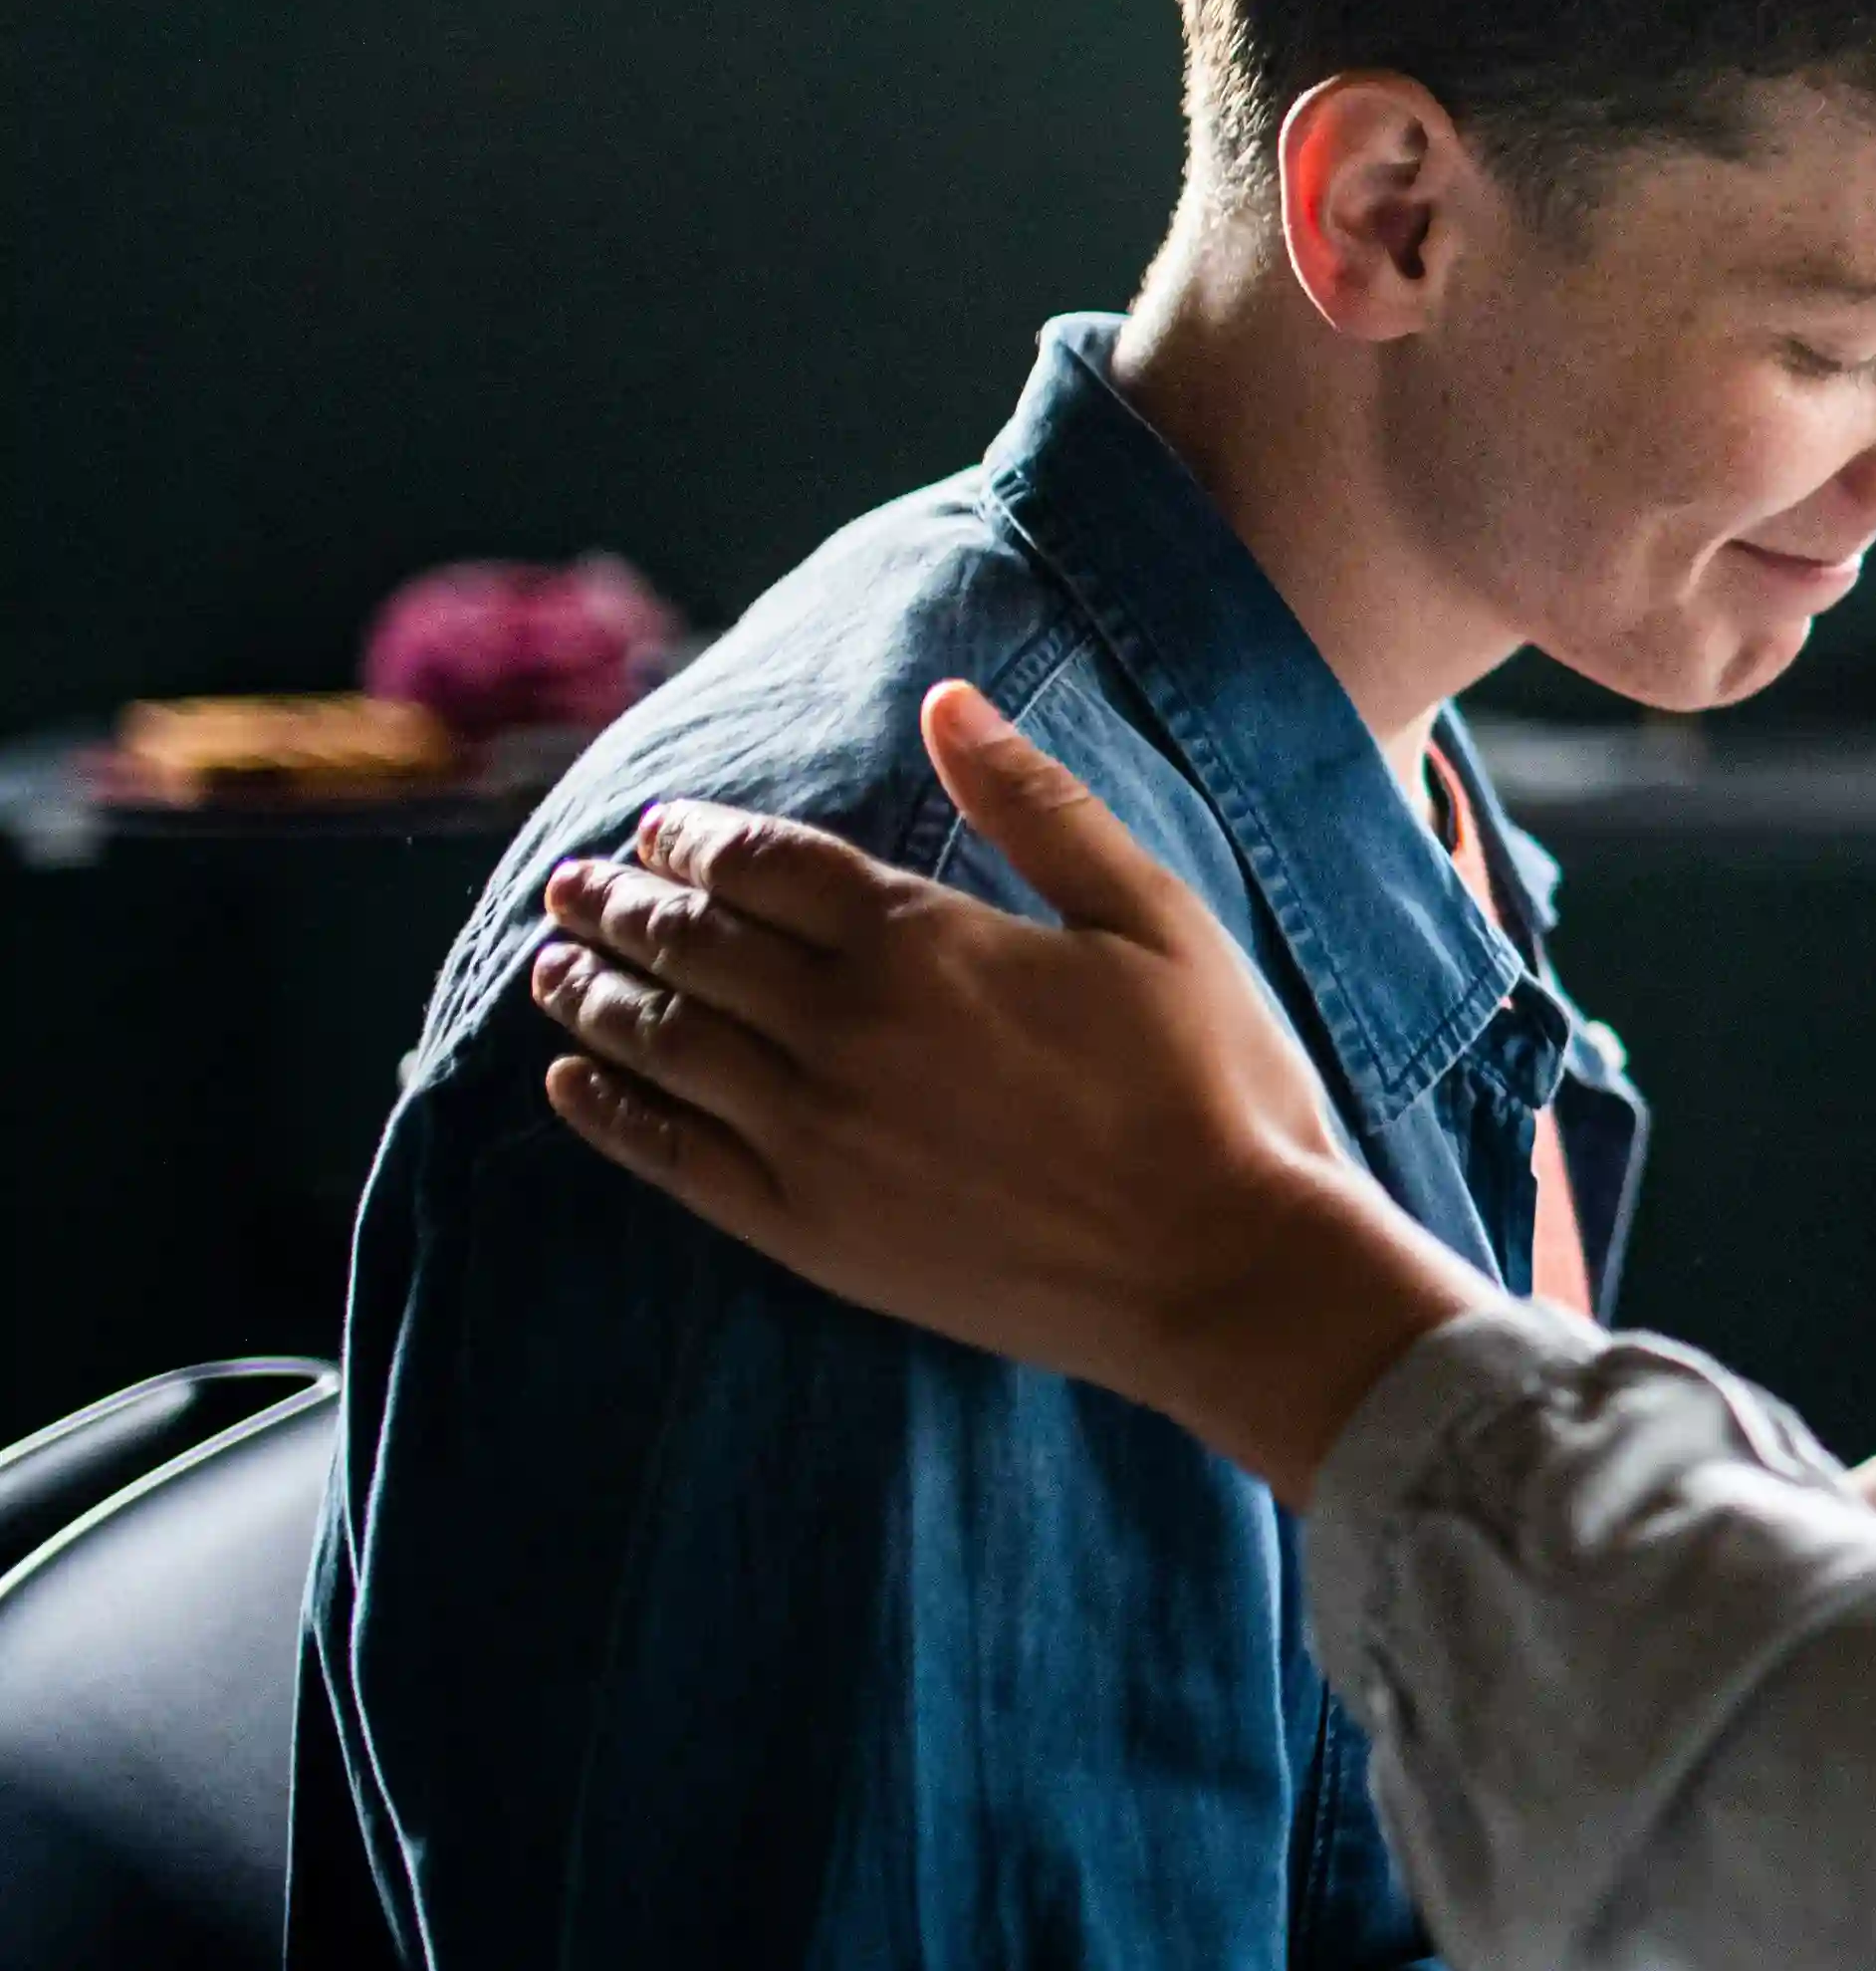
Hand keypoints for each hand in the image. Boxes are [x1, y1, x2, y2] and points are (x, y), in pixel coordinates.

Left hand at [526, 682, 1482, 1498]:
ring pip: (660, 1044)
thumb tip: (945, 701)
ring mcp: (813, 1139)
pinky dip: (608, 1112)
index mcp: (920, 942)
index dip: (697, 836)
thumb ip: (1036, 805)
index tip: (659, 825)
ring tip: (554, 962)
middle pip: (689, 945)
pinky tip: (572, 1085)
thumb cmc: (1214, 1083)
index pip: (762, 865)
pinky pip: (671, 1158)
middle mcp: (841, 1032)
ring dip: (593, 993)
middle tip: (573, 881)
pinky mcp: (810, 1233)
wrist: (1225, 1268)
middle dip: (620, 901)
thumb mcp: (1153, 917)